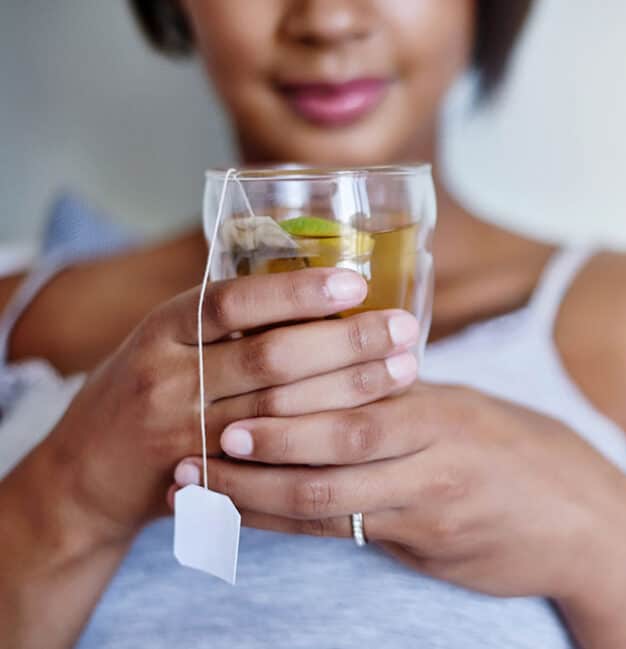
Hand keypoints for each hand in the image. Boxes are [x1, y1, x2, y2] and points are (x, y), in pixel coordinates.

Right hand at [37, 267, 419, 544]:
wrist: (81, 474)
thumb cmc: (144, 389)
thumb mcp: (168, 340)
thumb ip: (227, 318)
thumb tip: (316, 282)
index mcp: (165, 327)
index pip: (233, 299)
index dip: (296, 291)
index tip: (355, 282)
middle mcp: (169, 374)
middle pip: (269, 357)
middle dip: (345, 342)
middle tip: (405, 329)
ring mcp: (181, 431)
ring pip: (277, 413)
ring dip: (348, 390)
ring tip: (404, 369)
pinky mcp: (196, 478)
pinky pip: (268, 462)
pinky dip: (320, 442)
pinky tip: (365, 426)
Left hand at [171, 383, 625, 600]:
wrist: (587, 524)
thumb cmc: (527, 457)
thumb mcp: (474, 412)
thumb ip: (411, 403)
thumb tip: (343, 387)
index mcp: (445, 406)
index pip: (357, 397)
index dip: (290, 402)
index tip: (233, 395)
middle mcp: (437, 452)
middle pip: (336, 445)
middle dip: (262, 447)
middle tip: (201, 442)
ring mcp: (433, 504)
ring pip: (332, 498)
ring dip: (259, 494)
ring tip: (203, 488)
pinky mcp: (430, 544)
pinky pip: (351, 534)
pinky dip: (295, 527)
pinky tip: (254, 522)